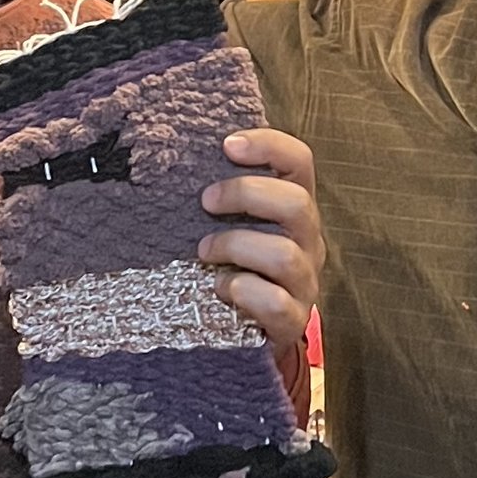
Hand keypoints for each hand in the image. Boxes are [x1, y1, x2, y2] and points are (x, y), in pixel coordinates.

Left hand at [197, 129, 322, 354]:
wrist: (253, 331)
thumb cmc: (236, 266)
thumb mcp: (235, 224)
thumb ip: (221, 194)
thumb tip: (168, 152)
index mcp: (295, 208)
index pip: (299, 162)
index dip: (269, 146)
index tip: (228, 146)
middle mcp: (307, 241)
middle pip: (296, 203)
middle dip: (246, 195)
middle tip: (206, 201)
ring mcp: (304, 282)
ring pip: (284, 255)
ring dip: (236, 246)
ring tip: (204, 251)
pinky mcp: (292, 321)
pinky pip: (276, 304)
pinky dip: (243, 292)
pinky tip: (220, 288)